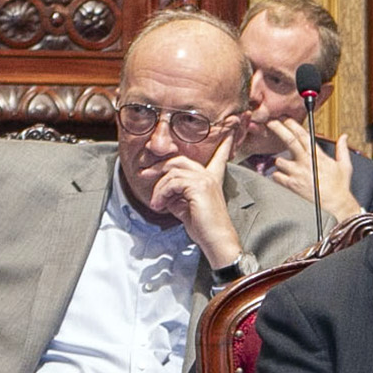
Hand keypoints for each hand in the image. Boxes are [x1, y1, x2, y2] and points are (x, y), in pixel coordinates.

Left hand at [148, 136, 240, 267]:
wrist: (215, 239)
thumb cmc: (202, 227)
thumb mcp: (185, 207)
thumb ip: (175, 194)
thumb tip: (161, 191)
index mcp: (211, 179)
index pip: (218, 158)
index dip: (224, 145)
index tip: (230, 133)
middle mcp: (209, 176)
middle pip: (178, 160)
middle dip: (158, 167)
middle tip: (143, 174)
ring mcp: (205, 179)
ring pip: (172, 172)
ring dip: (158, 188)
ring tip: (155, 204)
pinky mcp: (198, 186)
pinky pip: (172, 183)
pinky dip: (161, 193)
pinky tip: (160, 206)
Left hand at [259, 119, 363, 224]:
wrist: (336, 204)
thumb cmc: (340, 187)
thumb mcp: (344, 165)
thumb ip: (342, 149)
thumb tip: (343, 137)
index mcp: (318, 156)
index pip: (304, 136)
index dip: (293, 125)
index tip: (286, 119)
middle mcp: (306, 162)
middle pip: (289, 141)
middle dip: (278, 129)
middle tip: (270, 123)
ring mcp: (297, 173)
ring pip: (279, 160)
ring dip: (280, 161)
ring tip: (286, 165)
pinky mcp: (292, 185)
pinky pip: (277, 176)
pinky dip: (277, 175)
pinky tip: (282, 177)